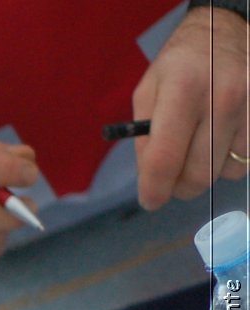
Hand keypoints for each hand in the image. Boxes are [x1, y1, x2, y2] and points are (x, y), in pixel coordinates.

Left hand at [133, 6, 249, 209]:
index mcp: (182, 90)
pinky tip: (220, 141)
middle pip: (199, 173)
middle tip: (171, 181)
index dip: (154, 189)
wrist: (225, 32)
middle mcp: (222, 98)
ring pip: (226, 170)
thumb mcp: (148, 91)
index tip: (151, 200)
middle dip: (180, 186)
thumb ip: (145, 137)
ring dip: (207, 171)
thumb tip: (151, 179)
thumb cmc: (179, 65)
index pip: (165, 159)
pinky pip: (247, 160)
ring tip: (198, 148)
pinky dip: (230, 161)